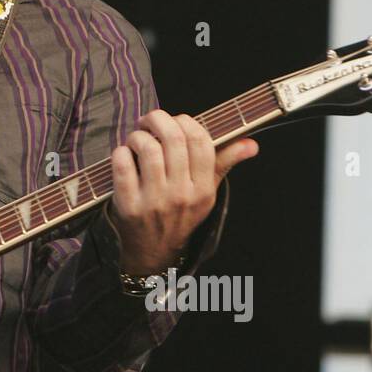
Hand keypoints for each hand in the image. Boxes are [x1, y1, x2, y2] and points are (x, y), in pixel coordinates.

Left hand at [106, 110, 257, 276]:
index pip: (201, 142)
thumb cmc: (180, 213)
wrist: (154, 251)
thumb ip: (224, 163)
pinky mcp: (128, 206)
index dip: (186, 121)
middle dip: (158, 119)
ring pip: (147, 149)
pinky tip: (124, 154)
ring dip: (138, 135)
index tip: (175, 121)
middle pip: (173, 139)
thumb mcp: (206, 193)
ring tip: (136, 138)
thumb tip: (251, 144)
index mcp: (203, 188)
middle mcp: (181, 194)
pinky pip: (122, 166)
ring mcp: (154, 201)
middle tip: (149, 121)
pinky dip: (120, 152)